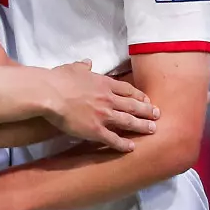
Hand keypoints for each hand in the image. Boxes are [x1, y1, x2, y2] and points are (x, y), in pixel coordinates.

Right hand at [43, 60, 158, 151]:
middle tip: (157, 115)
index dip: (138, 95)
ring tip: (152, 129)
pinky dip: (123, 143)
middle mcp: (108, 99)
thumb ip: (83, 67)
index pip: (127, 89)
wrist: (51, 94)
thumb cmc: (60, 79)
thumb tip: (87, 62)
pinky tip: (131, 147)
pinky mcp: (95, 130)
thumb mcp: (74, 68)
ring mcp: (104, 115)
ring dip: (141, 126)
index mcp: (104, 83)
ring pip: (128, 121)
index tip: (146, 99)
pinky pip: (113, 138)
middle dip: (147, 111)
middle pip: (133, 105)